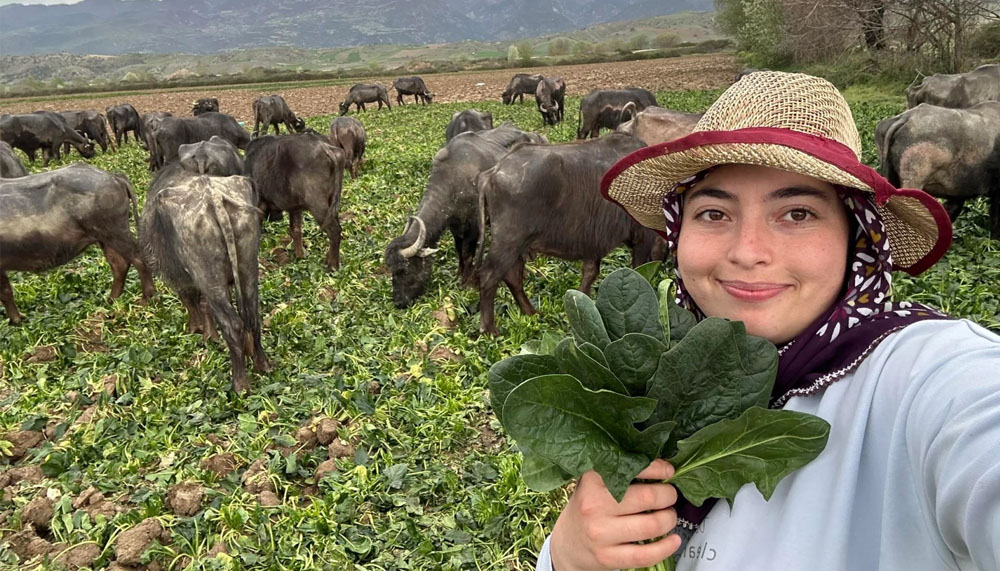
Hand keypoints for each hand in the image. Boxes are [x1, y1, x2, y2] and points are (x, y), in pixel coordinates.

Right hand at [550, 459, 680, 570]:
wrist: (567, 544)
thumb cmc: (587, 508)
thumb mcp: (593, 484)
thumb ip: (618, 472)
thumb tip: (660, 465)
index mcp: (592, 481)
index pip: (633, 469)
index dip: (658, 469)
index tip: (669, 471)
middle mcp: (594, 506)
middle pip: (649, 497)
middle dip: (668, 496)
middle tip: (669, 496)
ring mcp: (600, 533)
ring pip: (652, 525)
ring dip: (669, 519)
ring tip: (668, 516)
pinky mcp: (607, 557)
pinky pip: (646, 554)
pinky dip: (666, 547)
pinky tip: (673, 541)